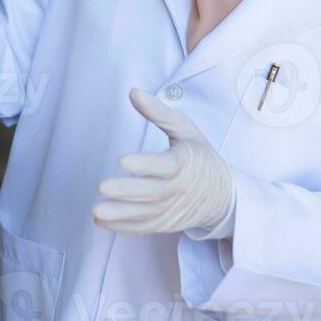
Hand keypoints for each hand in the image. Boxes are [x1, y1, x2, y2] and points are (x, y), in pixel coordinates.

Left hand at [92, 88, 234, 235]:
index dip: (145, 164)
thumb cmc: (200, 156)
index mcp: (186, 163)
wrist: (224, 196)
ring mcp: (172, 209)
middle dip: (127, 192)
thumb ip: (159, 112)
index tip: (121, 161)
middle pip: (153, 193)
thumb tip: (133, 92)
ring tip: (96, 210)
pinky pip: (144, 227)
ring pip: (146, 214)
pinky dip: (123, 227)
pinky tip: (101, 221)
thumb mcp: (185, 129)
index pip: (166, 165)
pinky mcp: (165, 223)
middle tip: (101, 186)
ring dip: (120, 214)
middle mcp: (179, 189)